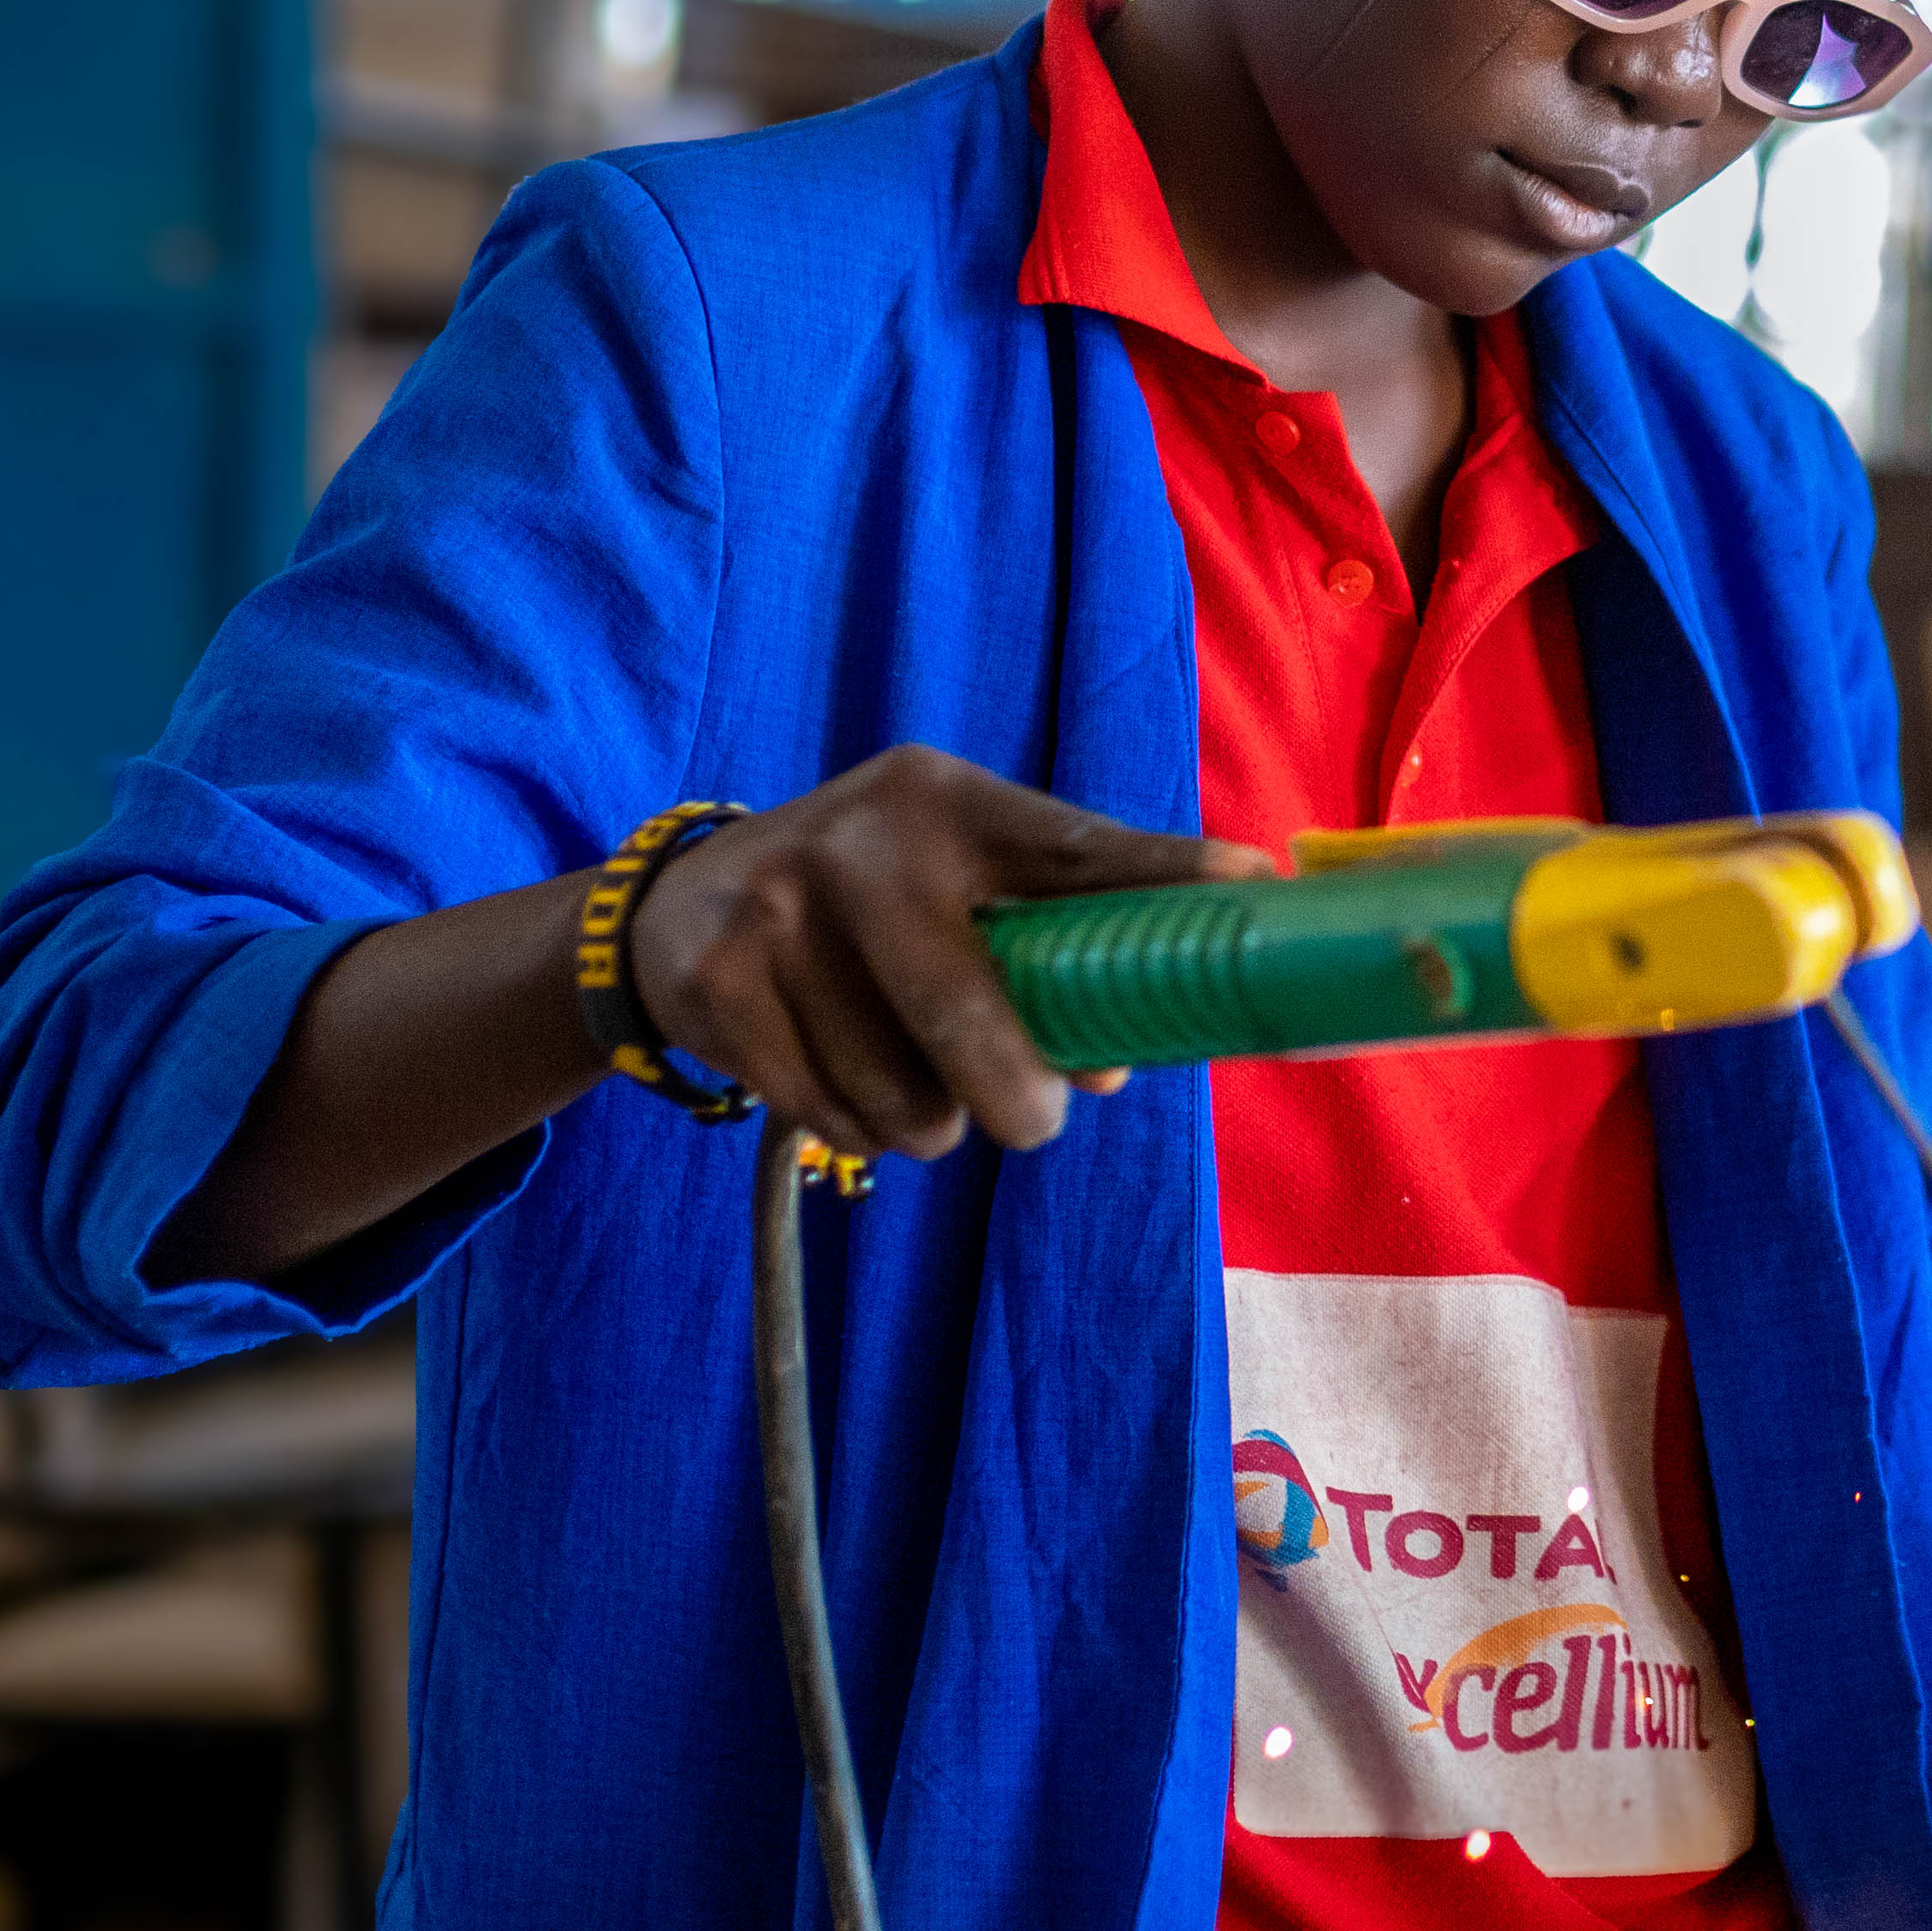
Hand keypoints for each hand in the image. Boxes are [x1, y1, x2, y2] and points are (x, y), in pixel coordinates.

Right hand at [632, 745, 1262, 1161]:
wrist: (680, 905)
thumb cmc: (872, 907)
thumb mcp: (951, 883)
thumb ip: (1043, 947)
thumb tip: (1122, 1059)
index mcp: (947, 800)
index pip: (1074, 847)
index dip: (1164, 873)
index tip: (1251, 883)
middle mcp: (862, 839)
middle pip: (972, 1008)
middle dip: (1019, 1096)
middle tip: (1036, 1125)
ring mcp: (779, 905)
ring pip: (897, 1085)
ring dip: (926, 1124)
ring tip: (920, 1099)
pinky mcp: (715, 979)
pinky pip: (823, 1109)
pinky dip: (853, 1130)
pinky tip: (846, 1095)